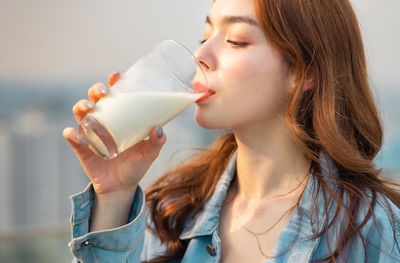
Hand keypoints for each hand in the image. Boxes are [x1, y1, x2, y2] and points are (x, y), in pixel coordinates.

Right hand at [63, 73, 166, 196]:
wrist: (122, 186)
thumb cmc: (136, 165)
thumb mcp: (149, 153)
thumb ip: (157, 141)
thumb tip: (158, 127)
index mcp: (119, 117)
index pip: (114, 95)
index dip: (113, 82)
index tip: (116, 76)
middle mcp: (103, 121)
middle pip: (94, 98)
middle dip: (95, 90)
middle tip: (103, 93)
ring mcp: (90, 133)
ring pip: (79, 112)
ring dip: (81, 106)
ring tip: (90, 108)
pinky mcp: (81, 147)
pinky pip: (72, 137)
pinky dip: (73, 134)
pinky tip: (79, 136)